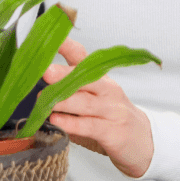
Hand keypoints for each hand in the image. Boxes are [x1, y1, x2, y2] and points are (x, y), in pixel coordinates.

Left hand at [43, 38, 153, 177]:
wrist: (144, 143)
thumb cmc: (110, 117)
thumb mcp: (93, 98)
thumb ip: (70, 89)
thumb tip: (35, 84)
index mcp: (101, 78)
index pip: (83, 57)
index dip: (68, 46)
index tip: (53, 37)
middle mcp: (108, 90)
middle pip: (85, 78)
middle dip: (64, 74)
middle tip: (45, 72)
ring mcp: (112, 111)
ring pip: (85, 102)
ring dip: (63, 101)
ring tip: (43, 100)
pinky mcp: (113, 132)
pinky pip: (89, 126)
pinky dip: (71, 123)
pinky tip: (57, 120)